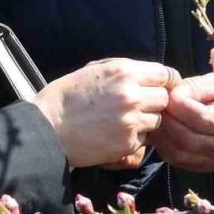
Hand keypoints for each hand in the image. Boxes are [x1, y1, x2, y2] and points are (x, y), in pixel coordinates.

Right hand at [33, 59, 176, 167]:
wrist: (47, 129)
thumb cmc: (66, 97)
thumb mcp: (94, 70)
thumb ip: (125, 70)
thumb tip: (150, 74)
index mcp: (124, 72)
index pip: (166, 74)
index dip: (166, 81)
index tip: (162, 87)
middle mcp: (132, 94)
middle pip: (164, 98)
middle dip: (155, 101)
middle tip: (139, 105)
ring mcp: (132, 120)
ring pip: (157, 120)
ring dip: (147, 120)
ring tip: (124, 120)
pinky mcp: (128, 143)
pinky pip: (144, 138)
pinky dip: (135, 137)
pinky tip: (116, 133)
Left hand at [151, 73, 213, 172]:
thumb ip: (195, 88)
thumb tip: (170, 96)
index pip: (202, 119)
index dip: (181, 106)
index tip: (169, 94)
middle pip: (187, 139)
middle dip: (167, 121)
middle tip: (158, 105)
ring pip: (178, 153)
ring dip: (162, 134)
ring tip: (157, 116)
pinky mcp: (202, 167)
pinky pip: (175, 160)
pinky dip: (163, 145)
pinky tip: (161, 130)